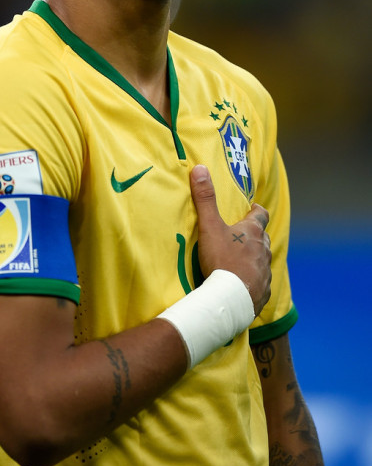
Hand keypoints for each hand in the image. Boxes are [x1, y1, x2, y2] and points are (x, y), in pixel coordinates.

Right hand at [190, 165, 271, 316]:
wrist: (230, 298)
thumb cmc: (221, 260)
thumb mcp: (209, 226)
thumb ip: (205, 199)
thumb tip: (200, 168)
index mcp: (252, 232)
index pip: (260, 215)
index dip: (257, 211)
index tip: (253, 208)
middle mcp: (263, 249)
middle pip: (263, 238)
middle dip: (255, 236)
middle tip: (242, 237)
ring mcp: (265, 271)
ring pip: (263, 260)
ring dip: (255, 258)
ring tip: (242, 261)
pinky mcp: (264, 291)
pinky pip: (261, 282)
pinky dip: (254, 280)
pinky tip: (243, 285)